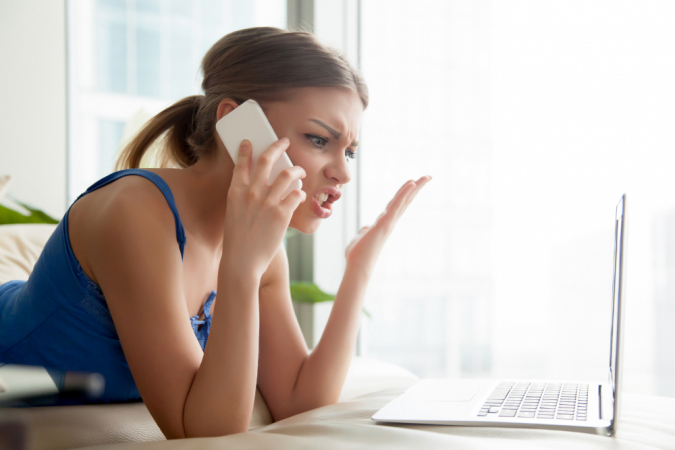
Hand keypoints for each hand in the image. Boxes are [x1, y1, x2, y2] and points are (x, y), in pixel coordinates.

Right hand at [222, 138, 306, 278]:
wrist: (242, 262)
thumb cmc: (238, 241)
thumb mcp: (234, 214)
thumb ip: (245, 199)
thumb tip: (261, 189)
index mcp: (235, 193)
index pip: (241, 164)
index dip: (246, 150)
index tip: (249, 142)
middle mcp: (251, 194)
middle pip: (266, 161)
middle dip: (277, 147)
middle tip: (284, 142)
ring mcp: (267, 203)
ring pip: (287, 174)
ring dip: (297, 170)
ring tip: (301, 171)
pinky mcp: (282, 214)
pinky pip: (296, 195)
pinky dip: (300, 193)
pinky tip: (300, 195)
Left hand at [345, 176, 431, 273]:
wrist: (357, 266)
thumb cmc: (358, 254)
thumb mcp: (362, 237)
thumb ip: (366, 230)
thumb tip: (366, 228)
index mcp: (384, 222)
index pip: (397, 204)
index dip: (406, 192)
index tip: (414, 182)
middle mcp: (390, 221)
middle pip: (406, 200)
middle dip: (417, 187)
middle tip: (428, 176)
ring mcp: (389, 222)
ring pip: (404, 201)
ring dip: (415, 188)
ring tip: (426, 177)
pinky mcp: (385, 223)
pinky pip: (396, 206)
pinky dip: (403, 194)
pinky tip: (411, 184)